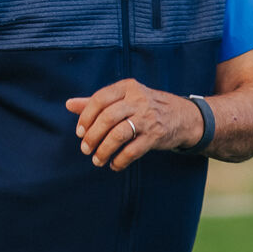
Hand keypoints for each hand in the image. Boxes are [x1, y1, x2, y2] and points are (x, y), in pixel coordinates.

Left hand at [66, 77, 202, 170]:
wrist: (183, 116)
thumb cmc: (146, 107)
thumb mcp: (124, 98)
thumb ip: (96, 102)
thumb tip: (69, 104)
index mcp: (127, 87)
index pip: (100, 99)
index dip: (86, 117)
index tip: (80, 132)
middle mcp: (138, 100)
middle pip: (107, 118)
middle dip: (92, 136)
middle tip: (85, 149)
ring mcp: (148, 118)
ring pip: (118, 135)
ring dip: (104, 150)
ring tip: (97, 160)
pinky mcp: (156, 136)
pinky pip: (132, 151)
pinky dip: (120, 160)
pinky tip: (114, 164)